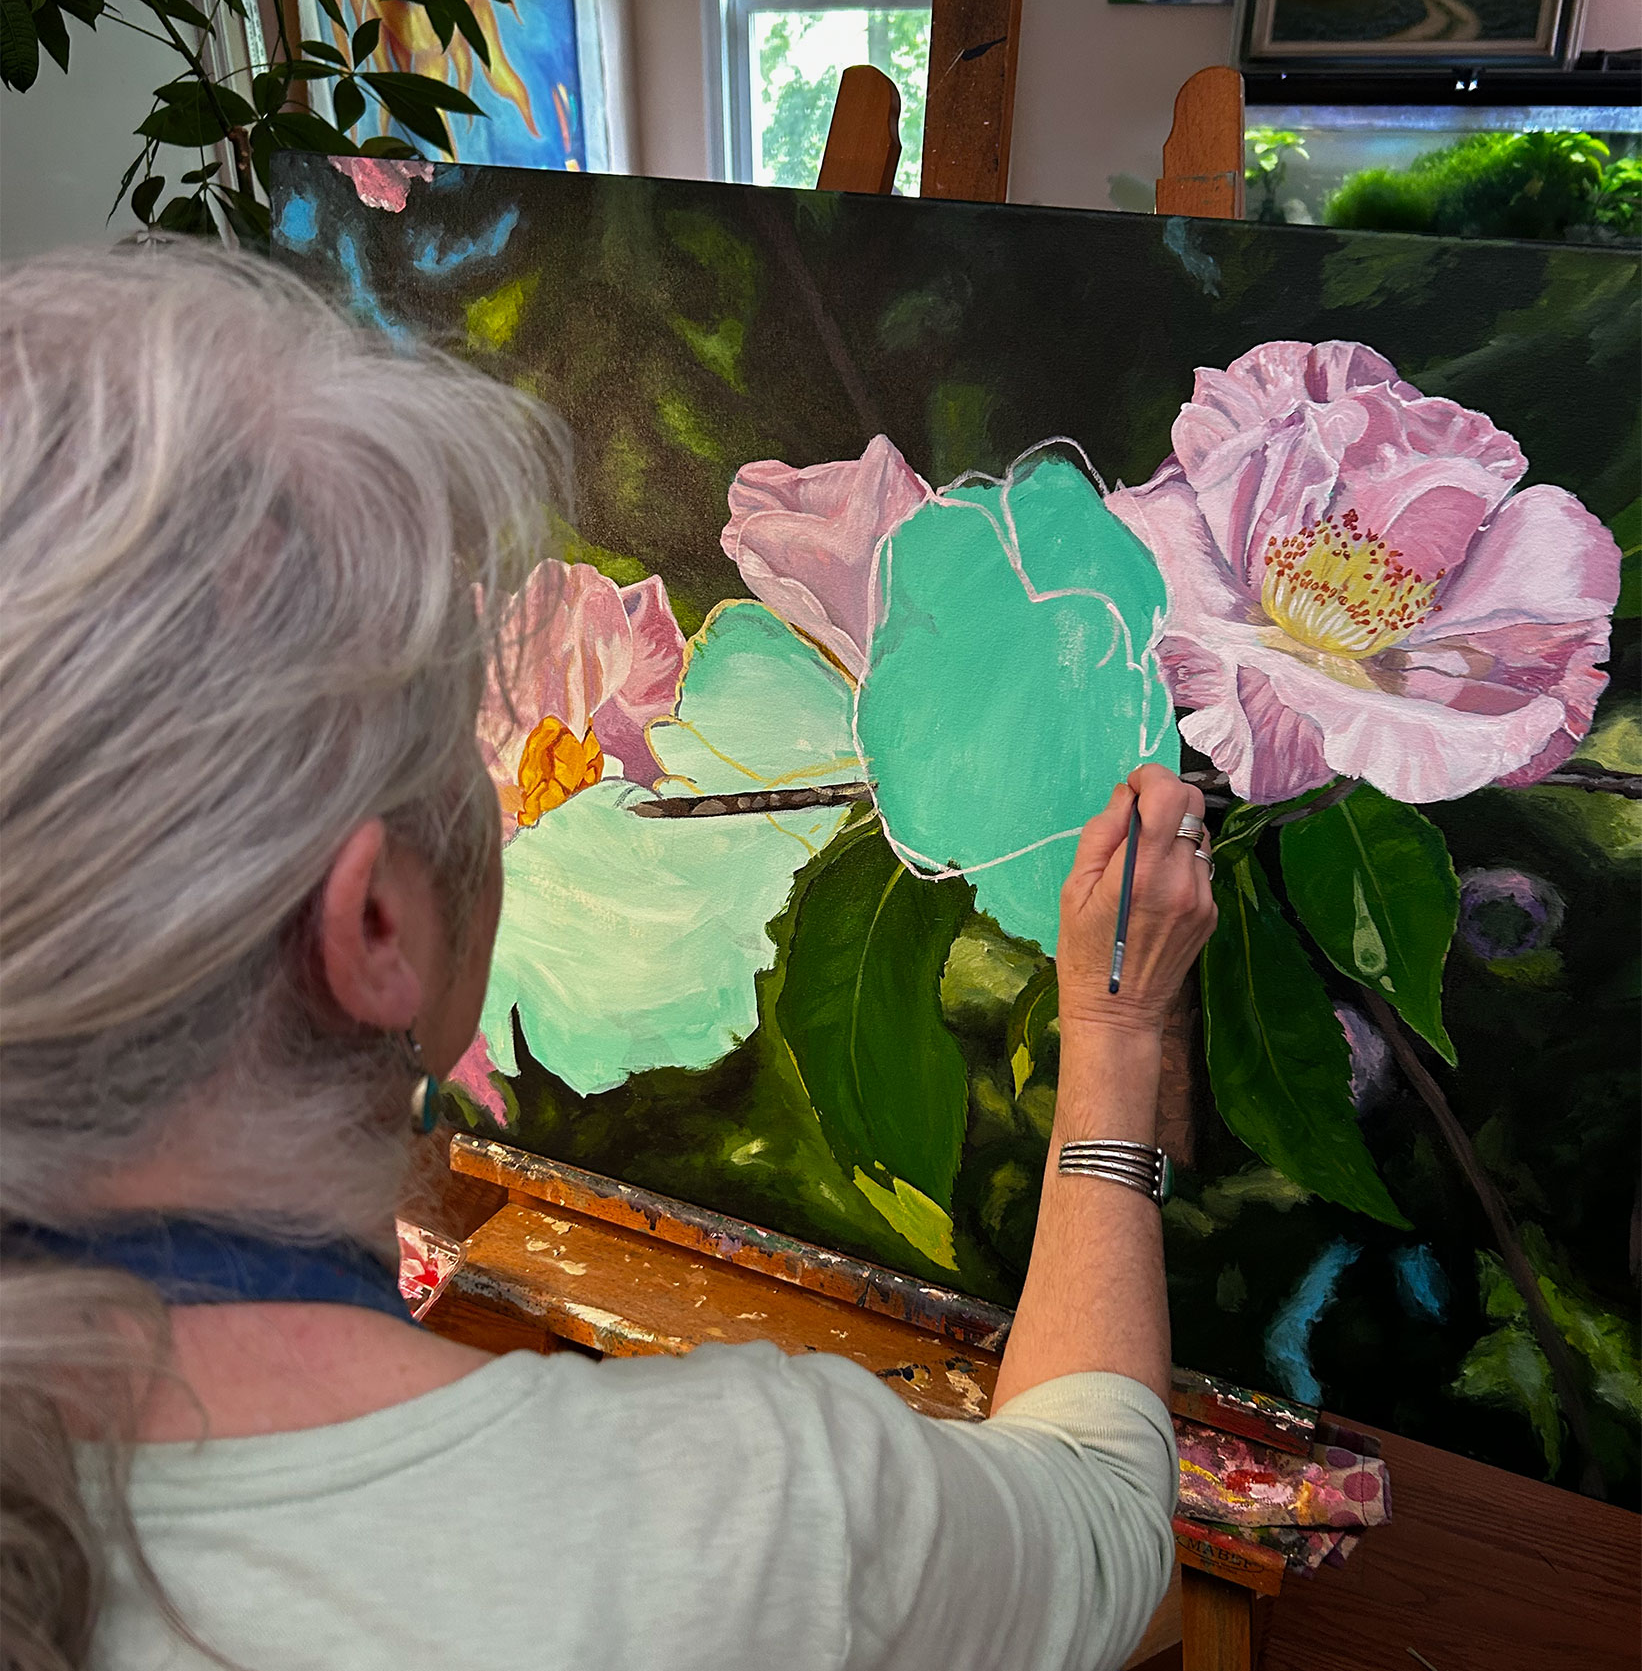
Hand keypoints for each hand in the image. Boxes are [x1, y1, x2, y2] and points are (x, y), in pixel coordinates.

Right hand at [1055, 765, 1216, 1038]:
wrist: (1118, 1011)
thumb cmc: (1084, 950)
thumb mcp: (1075, 888)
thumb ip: (1102, 834)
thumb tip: (1127, 796)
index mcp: (1143, 871)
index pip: (1170, 794)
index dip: (1151, 777)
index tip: (1134, 786)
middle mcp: (1181, 880)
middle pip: (1193, 805)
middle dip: (1165, 796)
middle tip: (1138, 815)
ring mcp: (1202, 897)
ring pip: (1200, 833)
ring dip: (1174, 829)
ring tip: (1144, 857)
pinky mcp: (1211, 912)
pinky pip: (1201, 865)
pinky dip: (1181, 860)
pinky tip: (1157, 885)